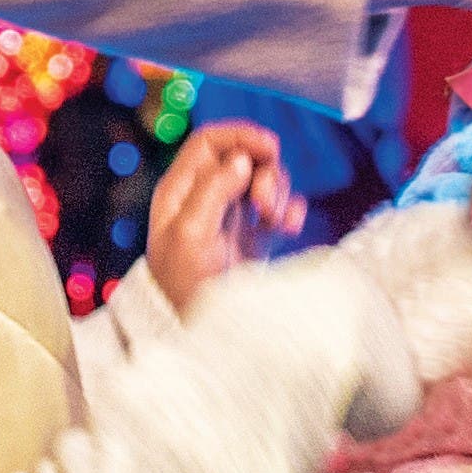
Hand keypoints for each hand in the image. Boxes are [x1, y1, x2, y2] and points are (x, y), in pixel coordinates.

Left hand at [147, 120, 298, 308]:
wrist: (199, 336)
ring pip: (264, 182)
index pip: (210, 141)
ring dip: (277, 194)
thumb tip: (240, 159)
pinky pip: (278, 209)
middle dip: (264, 173)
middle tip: (264, 206)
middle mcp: (205, 198)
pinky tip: (290, 226)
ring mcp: (231, 218)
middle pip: (244, 158)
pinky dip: (289, 210)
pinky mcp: (253, 239)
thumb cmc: (184, 286)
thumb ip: (213, 190)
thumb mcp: (190, 234)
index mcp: (181, 190)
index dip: (240, 136)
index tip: (269, 147)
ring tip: (275, 223)